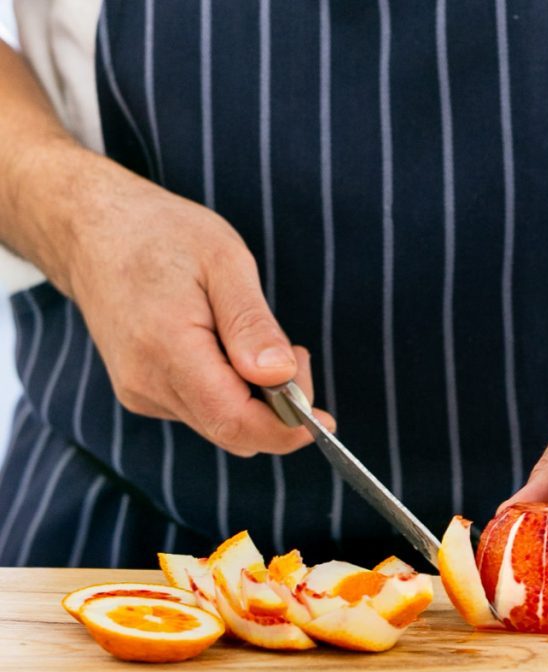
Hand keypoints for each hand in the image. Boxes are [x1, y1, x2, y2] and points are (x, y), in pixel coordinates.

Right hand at [67, 163, 333, 455]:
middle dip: (279, 410)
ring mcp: (141, 393)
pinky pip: (202, 412)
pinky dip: (231, 394)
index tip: (323, 418)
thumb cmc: (160, 235)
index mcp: (166, 347)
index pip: (234, 420)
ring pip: (220, 425)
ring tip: (254, 341)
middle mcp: (147, 383)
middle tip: (295, 354)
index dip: (285, 430)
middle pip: (232, 431)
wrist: (91, 231)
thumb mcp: (223, 260)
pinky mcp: (142, 394)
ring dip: (256, 400)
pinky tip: (227, 349)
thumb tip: (281, 376)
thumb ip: (252, 324)